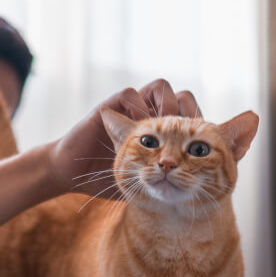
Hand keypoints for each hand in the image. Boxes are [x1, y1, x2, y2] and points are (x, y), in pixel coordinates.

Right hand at [47, 79, 202, 198]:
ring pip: (161, 87)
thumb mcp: (146, 184)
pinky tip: (136, 129)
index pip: (190, 116)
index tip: (196, 144)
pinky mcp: (111, 107)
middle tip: (183, 135)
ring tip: (162, 129)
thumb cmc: (109, 182)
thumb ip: (168, 180)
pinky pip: (131, 94)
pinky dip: (136, 107)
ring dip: (165, 106)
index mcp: (161, 133)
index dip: (198, 124)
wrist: (74, 175)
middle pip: (181, 97)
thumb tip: (201, 188)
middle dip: (186, 114)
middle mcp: (149, 116)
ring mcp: (130, 110)